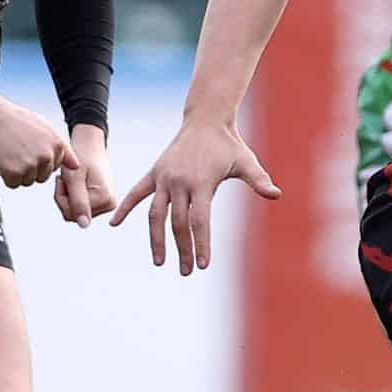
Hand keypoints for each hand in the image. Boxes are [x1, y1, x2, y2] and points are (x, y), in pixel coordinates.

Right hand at [0, 92, 75, 188]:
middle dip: (29, 168)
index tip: (29, 147)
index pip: (54, 167)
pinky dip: (6, 176)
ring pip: (28, 182)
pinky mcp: (14, 172)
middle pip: (42, 177)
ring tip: (10, 153)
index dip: (39, 159)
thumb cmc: (16, 121)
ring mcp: (31, 164)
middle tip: (16, 151)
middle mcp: (47, 155)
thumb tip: (77, 166)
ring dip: (17, 173)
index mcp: (57, 144)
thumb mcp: (45, 128)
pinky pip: (13, 184)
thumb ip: (62, 148)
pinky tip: (2, 160)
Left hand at [52, 123, 118, 226]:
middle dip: (64, 197)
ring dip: (67, 195)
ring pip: (75, 212)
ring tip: (72, 179)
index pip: (72, 214)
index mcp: (106, 199)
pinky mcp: (101, 201)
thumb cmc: (82, 156)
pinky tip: (76, 183)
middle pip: (74, 215)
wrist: (89, 145)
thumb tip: (84, 224)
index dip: (62, 197)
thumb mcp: (74, 178)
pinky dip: (72, 195)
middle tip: (67, 179)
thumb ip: (78, 202)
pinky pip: (79, 207)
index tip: (63, 180)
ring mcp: (107, 204)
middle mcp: (110, 204)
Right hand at [110, 117, 281, 274]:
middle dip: (183, 249)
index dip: (200, 243)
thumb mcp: (246, 162)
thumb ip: (258, 180)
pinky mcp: (154, 173)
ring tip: (159, 261)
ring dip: (156, 239)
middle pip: (178, 222)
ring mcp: (164, 177)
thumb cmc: (229, 145)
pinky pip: (136, 193)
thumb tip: (276, 194)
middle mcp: (179, 181)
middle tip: (186, 272)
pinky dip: (125, 208)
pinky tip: (114, 224)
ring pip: (155, 214)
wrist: (206, 120)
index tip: (202, 264)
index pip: (199, 220)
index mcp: (201, 182)